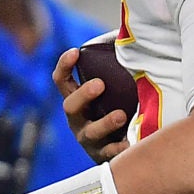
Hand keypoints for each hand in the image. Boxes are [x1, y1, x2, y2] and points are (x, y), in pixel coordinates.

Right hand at [52, 47, 128, 162]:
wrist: (127, 149)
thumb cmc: (121, 109)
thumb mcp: (117, 89)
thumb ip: (119, 67)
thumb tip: (131, 36)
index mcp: (77, 100)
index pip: (62, 82)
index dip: (64, 66)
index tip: (74, 52)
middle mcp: (78, 120)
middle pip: (70, 107)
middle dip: (83, 95)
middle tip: (99, 84)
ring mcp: (89, 141)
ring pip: (90, 132)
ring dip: (104, 123)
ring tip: (121, 116)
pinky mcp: (103, 158)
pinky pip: (108, 155)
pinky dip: (118, 149)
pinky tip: (130, 144)